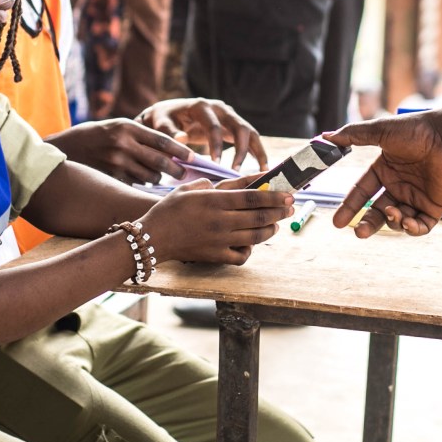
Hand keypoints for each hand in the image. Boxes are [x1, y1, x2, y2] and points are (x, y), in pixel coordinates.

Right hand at [54, 118, 194, 183]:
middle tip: (184, 174)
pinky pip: (134, 184)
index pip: (161, 139)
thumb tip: (168, 148)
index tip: (192, 157)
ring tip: (160, 178)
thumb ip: (139, 134)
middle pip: (159, 160)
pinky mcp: (110, 177)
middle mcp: (123, 144)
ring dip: (158, 179)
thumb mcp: (116, 127)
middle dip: (176, 170)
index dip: (180, 150)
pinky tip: (142, 184)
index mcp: (127, 127)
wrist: (63, 148)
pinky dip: (141, 185)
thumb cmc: (94, 136)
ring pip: (149, 176)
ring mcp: (116, 162)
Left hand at [137, 97, 265, 168]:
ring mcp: (228, 115)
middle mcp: (219, 107)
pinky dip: (256, 151)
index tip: (216, 165)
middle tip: (235, 171)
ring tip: (261, 170)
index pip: (214, 127)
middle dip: (240, 150)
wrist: (168, 113)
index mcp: (201, 106)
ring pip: (249, 132)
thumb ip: (169, 132)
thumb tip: (182, 140)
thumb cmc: (163, 120)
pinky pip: (249, 137)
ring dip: (256, 150)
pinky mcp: (232, 124)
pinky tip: (261, 166)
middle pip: (239, 127)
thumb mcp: (160, 124)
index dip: (216, 146)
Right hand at [142, 180, 293, 264]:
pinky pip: (241, 256)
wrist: (151, 238)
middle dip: (279, 211)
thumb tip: (230, 185)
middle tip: (290, 207)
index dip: (275, 196)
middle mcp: (220, 220)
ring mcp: (219, 240)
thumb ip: (211, 184)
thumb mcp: (187, 189)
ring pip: (256, 236)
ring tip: (275, 224)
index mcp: (214, 200)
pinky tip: (251, 244)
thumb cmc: (168, 210)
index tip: (288, 194)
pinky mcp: (215, 256)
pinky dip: (250, 250)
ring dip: (270, 229)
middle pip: (260, 216)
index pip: (253, 197)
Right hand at [327, 110, 441, 236]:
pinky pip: (421, 226)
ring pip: (397, 220)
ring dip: (391, 221)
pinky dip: (412, 229)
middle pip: (377, 211)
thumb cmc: (417, 130)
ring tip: (391, 212)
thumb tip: (327, 136)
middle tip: (358, 232)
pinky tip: (406, 222)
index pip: (363, 192)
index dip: (350, 206)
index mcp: (385, 169)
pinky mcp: (434, 206)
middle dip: (367, 223)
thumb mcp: (380, 132)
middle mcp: (399, 185)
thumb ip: (353, 136)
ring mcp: (416, 197)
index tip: (338, 221)